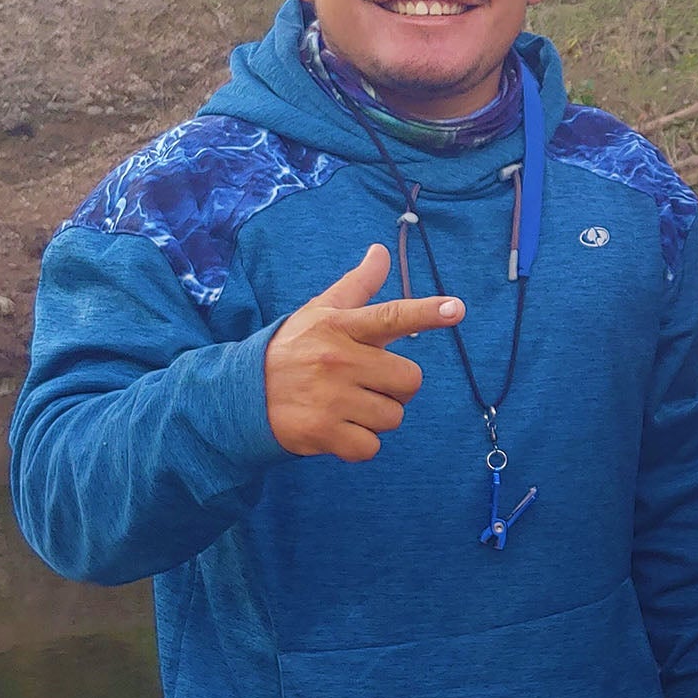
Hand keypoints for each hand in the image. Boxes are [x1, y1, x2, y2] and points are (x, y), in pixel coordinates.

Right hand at [265, 244, 464, 461]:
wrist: (240, 393)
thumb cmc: (292, 349)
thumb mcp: (320, 311)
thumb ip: (358, 285)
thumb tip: (382, 251)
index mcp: (341, 327)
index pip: (391, 316)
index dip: (426, 313)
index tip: (456, 309)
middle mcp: (338, 360)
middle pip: (410, 380)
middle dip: (396, 387)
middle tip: (367, 383)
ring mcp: (330, 398)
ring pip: (393, 417)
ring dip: (377, 417)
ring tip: (346, 405)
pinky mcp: (322, 432)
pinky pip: (371, 446)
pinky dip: (360, 443)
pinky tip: (338, 428)